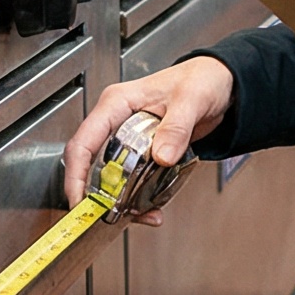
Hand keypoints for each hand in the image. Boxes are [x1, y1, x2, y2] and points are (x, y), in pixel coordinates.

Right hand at [61, 55, 235, 224]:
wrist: (219, 85)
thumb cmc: (200, 79)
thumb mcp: (191, 100)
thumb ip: (176, 127)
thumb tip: (162, 156)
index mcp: (117, 103)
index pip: (84, 141)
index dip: (76, 173)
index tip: (80, 199)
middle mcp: (117, 122)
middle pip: (93, 164)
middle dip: (100, 194)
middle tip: (112, 215)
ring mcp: (129, 139)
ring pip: (113, 177)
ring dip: (124, 200)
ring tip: (143, 214)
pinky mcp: (142, 153)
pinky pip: (134, 180)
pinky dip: (141, 197)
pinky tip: (154, 208)